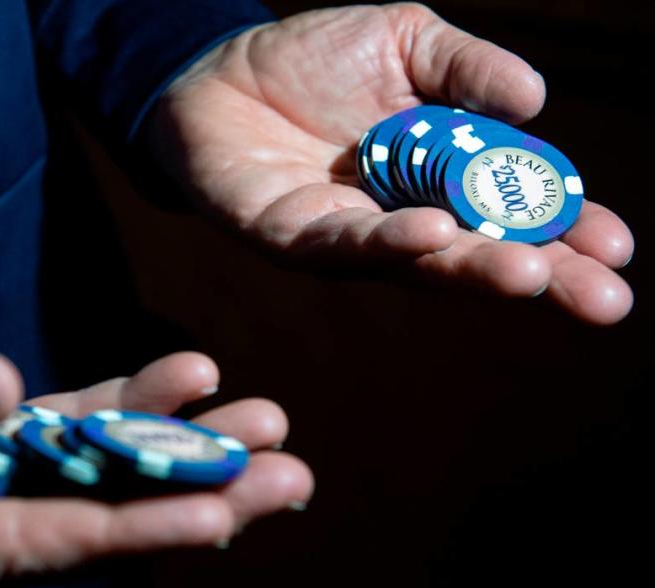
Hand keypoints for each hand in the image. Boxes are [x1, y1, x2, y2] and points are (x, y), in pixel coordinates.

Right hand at [0, 267, 310, 587]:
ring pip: (90, 470)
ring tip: (269, 425)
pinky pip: (67, 423)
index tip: (212, 515)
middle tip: (288, 481)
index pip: (15, 549)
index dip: (117, 532)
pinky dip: (127, 401)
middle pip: (80, 521)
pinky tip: (192, 376)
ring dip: (180, 447)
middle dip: (186, 500)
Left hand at [150, 4, 633, 323]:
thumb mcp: (406, 40)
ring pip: (419, 261)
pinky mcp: (291, 237)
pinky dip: (391, 241)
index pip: (513, 210)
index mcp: (439, 176)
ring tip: (534, 274)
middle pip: (478, 251)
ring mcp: (348, 235)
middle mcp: (401, 218)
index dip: (565, 229)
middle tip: (604, 300)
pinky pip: (346, 243)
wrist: (219, 68)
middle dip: (542, 274)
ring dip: (476, 268)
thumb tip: (533, 102)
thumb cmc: (313, 59)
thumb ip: (465, 68)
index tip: (617, 249)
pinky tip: (435, 235)